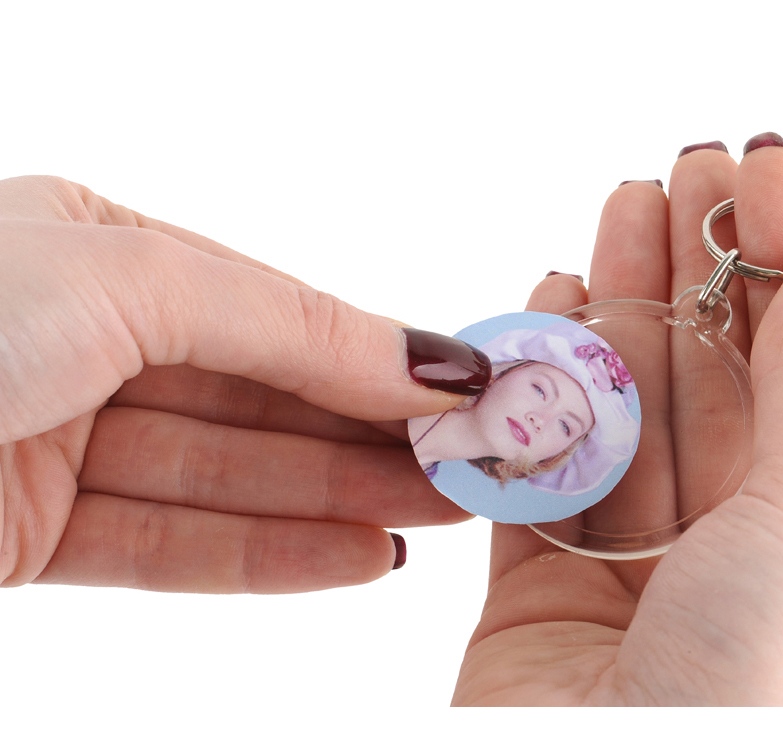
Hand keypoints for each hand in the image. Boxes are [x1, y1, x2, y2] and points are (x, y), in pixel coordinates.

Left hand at [0, 176, 487, 591]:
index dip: (374, 357)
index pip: (272, 312)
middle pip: (262, 400)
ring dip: (340, 500)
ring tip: (441, 513)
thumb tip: (426, 359)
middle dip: (372, 435)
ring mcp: (59, 439)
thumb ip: (288, 326)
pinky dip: (269, 555)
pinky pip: (169, 544)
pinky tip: (360, 556)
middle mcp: (86, 341)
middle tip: (469, 463)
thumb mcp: (131, 276)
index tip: (464, 392)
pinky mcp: (33, 532)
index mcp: (103, 249)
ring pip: (228, 476)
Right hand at [452, 136, 782, 704]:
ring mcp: (627, 570)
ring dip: (618, 308)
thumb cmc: (745, 710)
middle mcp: (726, 551)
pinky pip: (536, 471)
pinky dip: (540, 391)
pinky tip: (549, 314)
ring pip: (622, 410)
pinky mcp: (534, 592)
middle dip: (697, 267)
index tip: (761, 170)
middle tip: (678, 172)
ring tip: (613, 215)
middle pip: (710, 376)